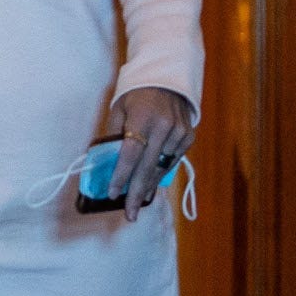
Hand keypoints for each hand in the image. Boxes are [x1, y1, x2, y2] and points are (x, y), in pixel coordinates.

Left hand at [108, 86, 195, 220]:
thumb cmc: (136, 96)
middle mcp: (164, 127)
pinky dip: (160, 175)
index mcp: (142, 117)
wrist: (167, 81)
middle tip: (129, 214)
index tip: (112, 193)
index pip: (130, 153)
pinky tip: (150, 187)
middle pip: (147, 167)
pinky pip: (171, 162)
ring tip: (137, 203)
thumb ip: (114, 135)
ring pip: (161, 168)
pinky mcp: (188, 138)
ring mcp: (179, 133)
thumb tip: (107, 164)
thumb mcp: (119, 109)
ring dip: (148, 187)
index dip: (121, 175)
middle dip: (136, 193)